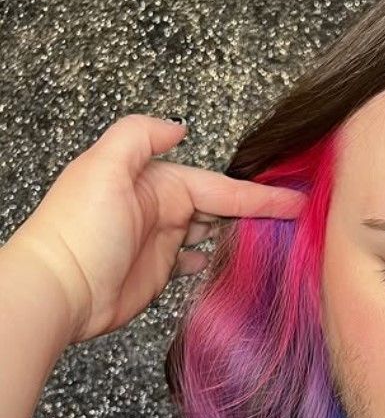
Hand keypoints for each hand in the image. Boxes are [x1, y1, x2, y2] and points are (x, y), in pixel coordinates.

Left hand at [5, 114, 306, 344]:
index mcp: (155, 182)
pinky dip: (213, 260)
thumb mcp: (104, 167)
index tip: (292, 201)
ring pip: (210, 233)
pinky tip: (229, 263)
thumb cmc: (79, 230)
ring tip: (271, 242)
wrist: (58, 289)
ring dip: (238, 235)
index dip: (256, 195)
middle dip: (254, 212)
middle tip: (293, 223)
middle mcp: (160, 209)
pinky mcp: (157, 274)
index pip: (217, 186)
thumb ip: (140, 136)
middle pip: (218, 207)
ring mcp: (160, 243)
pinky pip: (194, 263)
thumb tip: (179, 128)